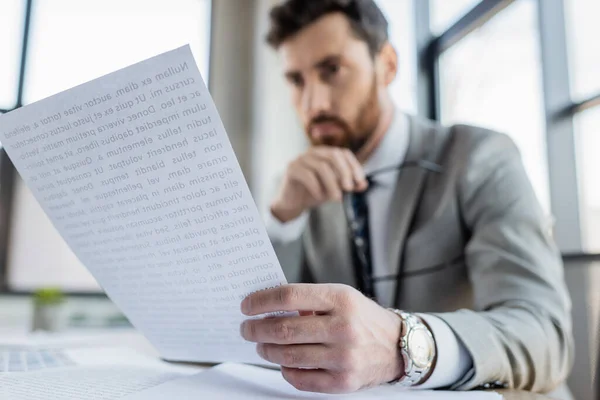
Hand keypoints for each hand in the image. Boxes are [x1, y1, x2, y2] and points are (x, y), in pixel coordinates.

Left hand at [240, 284, 403, 393]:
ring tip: (261, 345)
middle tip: (247, 328)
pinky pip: (300, 379)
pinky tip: (283, 362)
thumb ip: (308, 300)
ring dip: (266, 350)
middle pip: (284, 329)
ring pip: (288, 356)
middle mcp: (343, 328)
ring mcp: (343, 357)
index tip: (247, 305)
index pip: (289, 297)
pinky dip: (285, 370)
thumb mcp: (341, 296)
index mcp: (341, 299)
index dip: (261, 301)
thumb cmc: (362, 317)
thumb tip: (267, 307)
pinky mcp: (343, 382)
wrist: (396, 346)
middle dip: (256, 329)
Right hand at [270, 147, 367, 222]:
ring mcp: (301, 159)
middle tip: (349, 189)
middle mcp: (313, 152)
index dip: (354, 166)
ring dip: (332, 184)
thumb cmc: (313, 192)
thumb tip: (363, 184)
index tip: (360, 181)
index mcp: (325, 153)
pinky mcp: (291, 169)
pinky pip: (307, 175)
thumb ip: (348, 185)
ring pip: (321, 167)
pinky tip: (320, 197)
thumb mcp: (334, 188)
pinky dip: (317, 187)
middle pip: (333, 155)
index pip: (343, 153)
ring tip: (336, 198)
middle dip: (344, 172)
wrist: (292, 203)